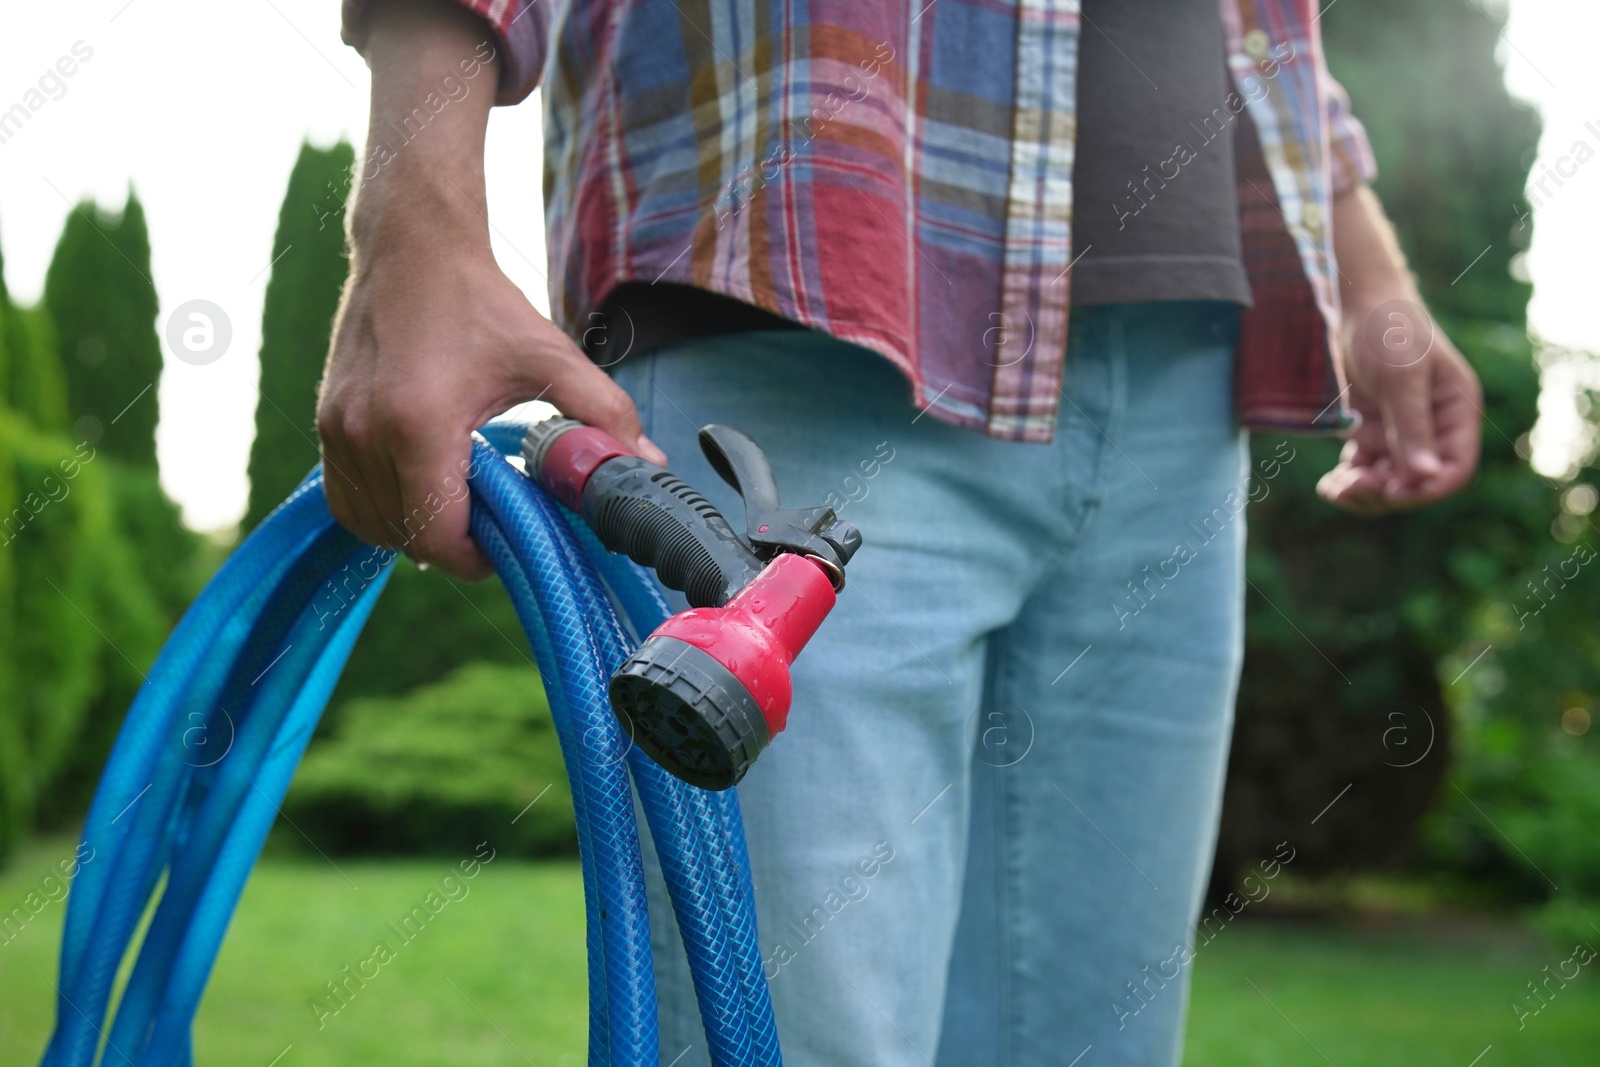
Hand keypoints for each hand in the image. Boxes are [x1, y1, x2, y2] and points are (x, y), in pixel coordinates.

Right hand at [317, 0, 663, 578]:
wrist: (412, 247)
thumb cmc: (480, 302)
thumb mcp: (551, 356)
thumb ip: (603, 413)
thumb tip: (646, 463)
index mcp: (419, 425)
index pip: (439, 537)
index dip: (479, 557)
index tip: (509, 540)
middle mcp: (365, 434)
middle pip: (406, 538)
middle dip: (454, 542)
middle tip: (493, 517)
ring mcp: (336, 431)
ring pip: (371, 525)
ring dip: (416, 528)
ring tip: (460, 500)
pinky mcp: (325, 423)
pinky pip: (345, 500)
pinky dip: (382, 510)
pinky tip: (423, 486)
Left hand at [1315, 293, 1482, 513]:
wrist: (1355, 305)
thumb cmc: (1390, 330)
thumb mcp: (1401, 377)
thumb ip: (1411, 426)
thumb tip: (1424, 477)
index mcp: (1456, 413)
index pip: (1454, 469)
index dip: (1426, 489)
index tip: (1392, 492)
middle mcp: (1433, 429)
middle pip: (1417, 482)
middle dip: (1386, 492)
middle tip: (1351, 488)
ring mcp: (1400, 433)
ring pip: (1388, 482)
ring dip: (1363, 493)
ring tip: (1334, 489)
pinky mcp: (1370, 433)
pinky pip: (1364, 471)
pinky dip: (1348, 483)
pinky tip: (1327, 486)